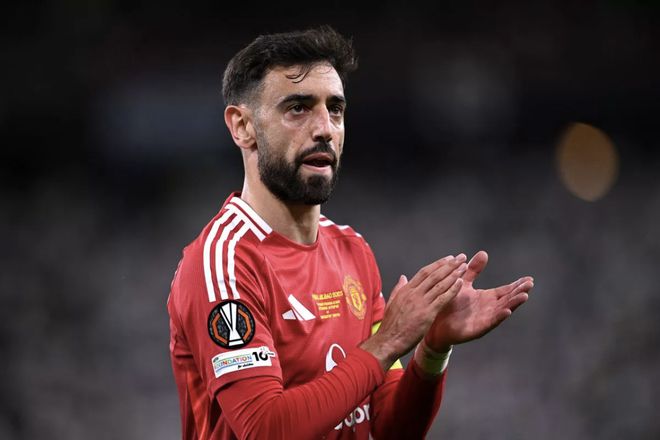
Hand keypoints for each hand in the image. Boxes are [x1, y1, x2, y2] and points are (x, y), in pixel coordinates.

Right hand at [361, 254, 467, 369]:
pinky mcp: (427, 314)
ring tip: (464, 266)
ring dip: (453, 274)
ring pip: (440, 284)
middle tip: (461, 257)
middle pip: (434, 274)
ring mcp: (421, 303)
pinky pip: (442, 298)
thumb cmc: (390, 325)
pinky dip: (452, 289)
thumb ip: (399, 288)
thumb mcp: (392, 302)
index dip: (438, 264)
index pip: (424, 272)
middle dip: (449, 265)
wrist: (388, 341)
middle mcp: (414, 293)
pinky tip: (461, 282)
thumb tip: (403, 277)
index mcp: (406, 290)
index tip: (449, 259)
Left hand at [424, 251, 533, 351]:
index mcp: (486, 297)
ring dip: (513, 303)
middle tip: (530, 284)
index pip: (506, 290)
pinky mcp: (477, 328)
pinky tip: (506, 311)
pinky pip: (490, 322)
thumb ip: (473, 270)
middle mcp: (488, 308)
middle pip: (508, 299)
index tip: (529, 279)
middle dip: (519, 291)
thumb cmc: (450, 303)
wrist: (435, 322)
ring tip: (524, 296)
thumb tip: (483, 253)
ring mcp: (484, 318)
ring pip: (502, 310)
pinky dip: (499, 317)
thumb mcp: (463, 282)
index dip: (517, 285)